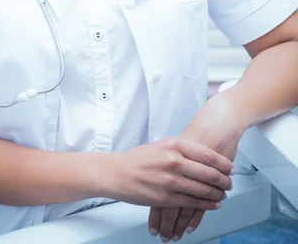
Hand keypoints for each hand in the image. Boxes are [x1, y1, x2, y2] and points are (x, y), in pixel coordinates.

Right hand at [148, 90, 246, 240]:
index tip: (231, 168)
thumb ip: (182, 148)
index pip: (208, 155)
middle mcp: (174, 161)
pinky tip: (213, 204)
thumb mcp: (162, 144)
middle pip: (209, 173)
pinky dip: (206, 205)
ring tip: (224, 194)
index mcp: (174, 145)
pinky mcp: (166, 198)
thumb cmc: (139, 158)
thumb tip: (204, 155)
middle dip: (224, 181)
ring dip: (218, 194)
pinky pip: (193, 203)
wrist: (117, 172)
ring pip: (203, 190)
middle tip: (230, 183)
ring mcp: (170, 181)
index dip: (223, 164)